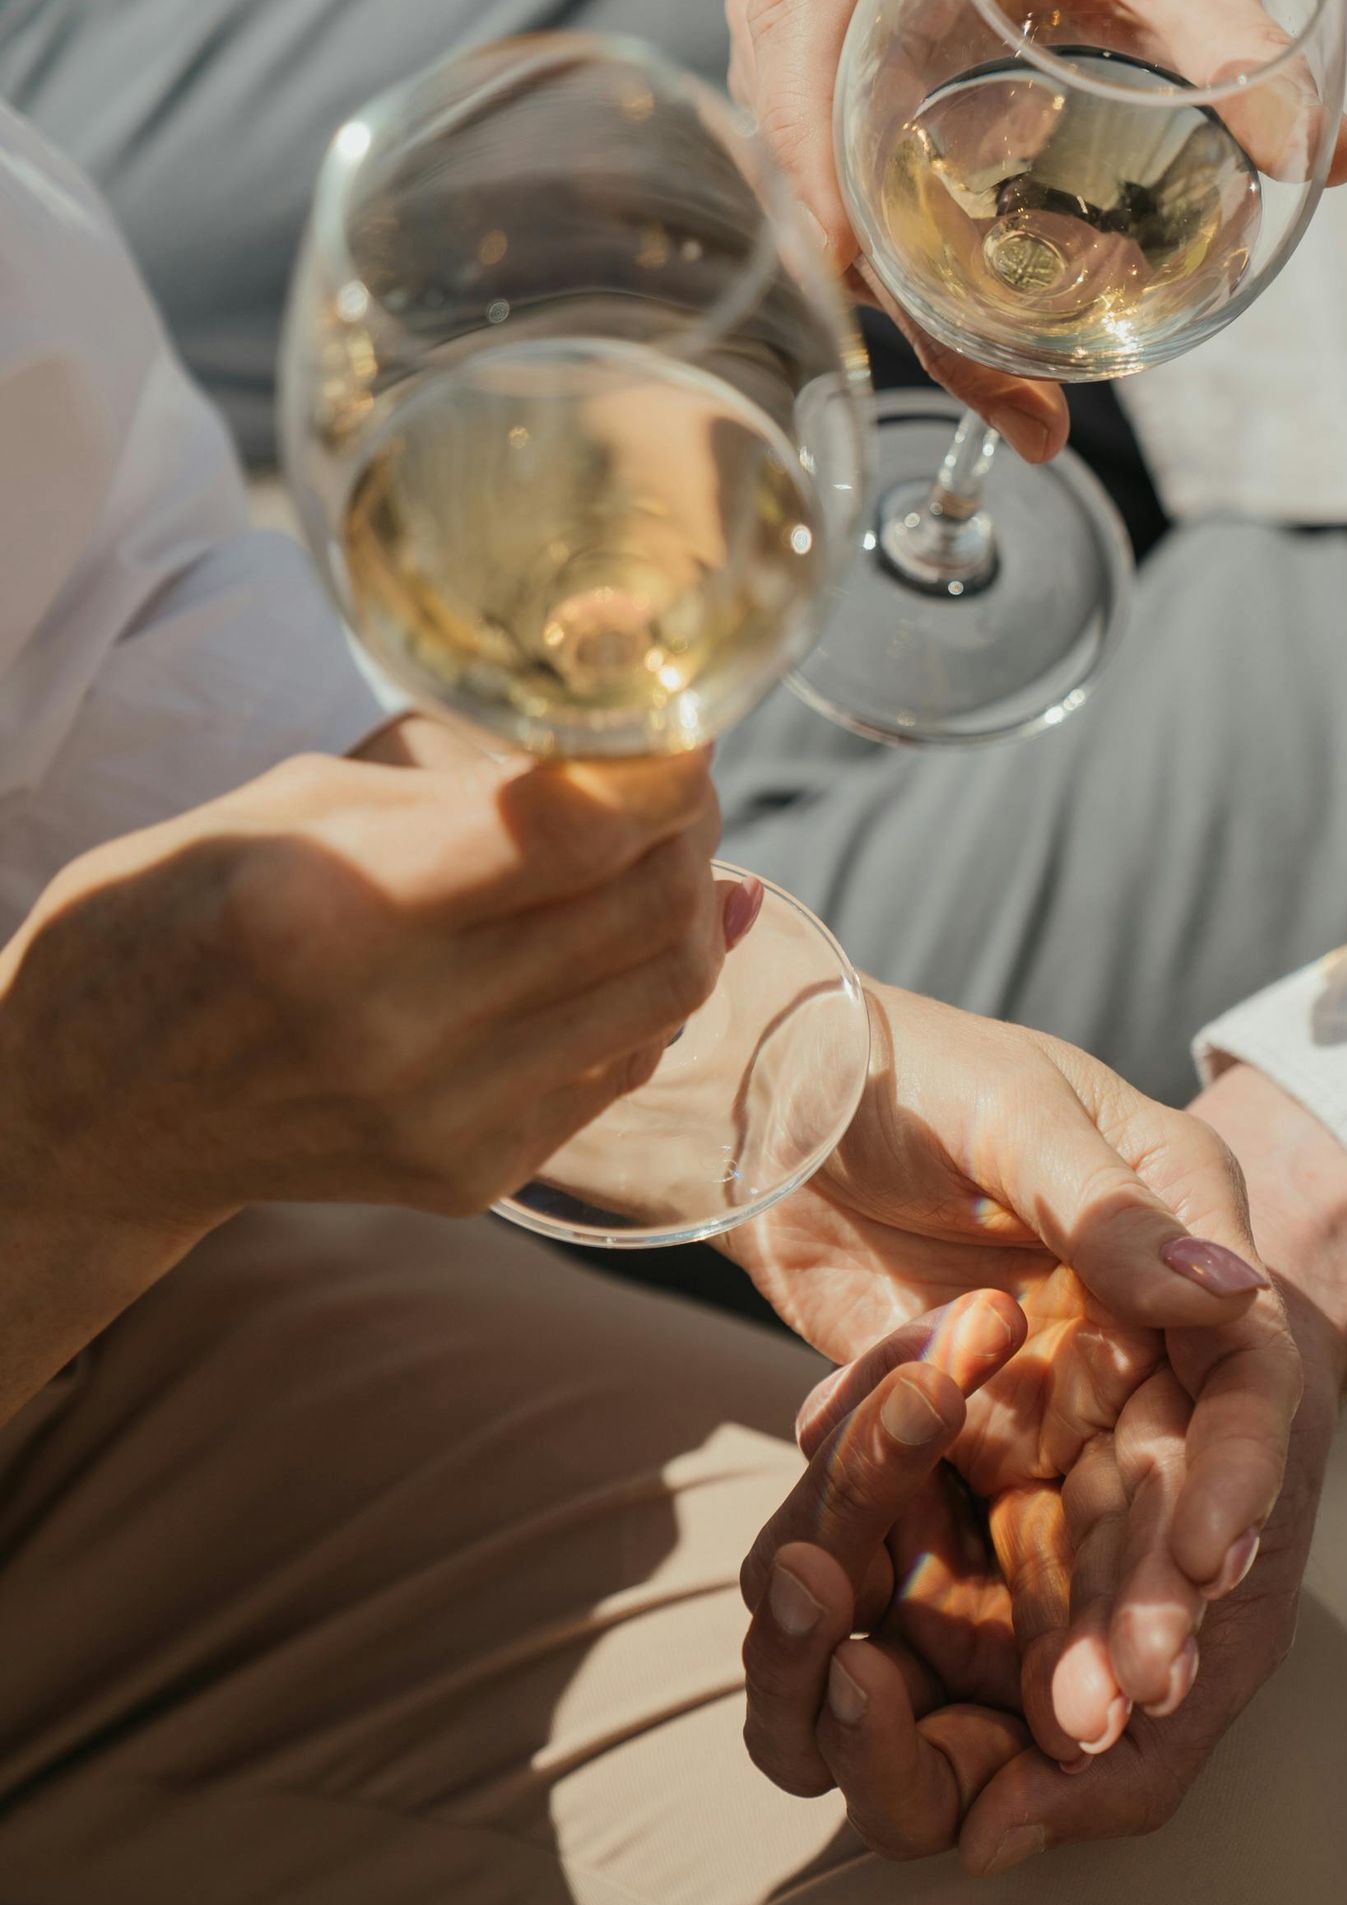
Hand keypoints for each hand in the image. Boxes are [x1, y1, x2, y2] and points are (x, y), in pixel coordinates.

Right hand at [0, 743, 736, 1250]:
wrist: (98, 1110)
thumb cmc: (179, 919)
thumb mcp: (288, 800)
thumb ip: (458, 777)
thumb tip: (624, 753)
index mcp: (337, 910)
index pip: (573, 835)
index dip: (657, 769)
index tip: (674, 727)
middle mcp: (399, 1030)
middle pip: (642, 912)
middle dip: (688, 827)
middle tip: (676, 786)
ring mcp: (443, 1119)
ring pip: (664, 995)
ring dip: (690, 907)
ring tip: (662, 856)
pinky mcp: (473, 1176)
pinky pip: (623, 1063)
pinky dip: (641, 989)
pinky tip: (613, 942)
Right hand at [725, 0, 1346, 458]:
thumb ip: (1237, 42)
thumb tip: (1326, 157)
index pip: (800, 54)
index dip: (812, 166)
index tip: (855, 262)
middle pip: (794, 137)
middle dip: (871, 267)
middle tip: (983, 373)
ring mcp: (795, 21)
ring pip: (797, 168)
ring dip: (872, 267)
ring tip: (984, 357)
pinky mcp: (811, 71)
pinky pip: (811, 168)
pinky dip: (869, 240)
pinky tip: (943, 296)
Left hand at [737, 1043, 1346, 1870]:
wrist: (789, 1089)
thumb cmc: (916, 1066)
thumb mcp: (1017, 1114)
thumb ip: (1110, 1206)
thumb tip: (1230, 1287)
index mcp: (1194, 1237)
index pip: (1246, 1372)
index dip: (1241, 1471)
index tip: (1220, 1560)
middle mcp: (1148, 1332)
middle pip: (1174, 1479)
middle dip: (1159, 1594)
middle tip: (1130, 1702)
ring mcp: (1066, 1390)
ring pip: (1093, 1534)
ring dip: (1084, 1634)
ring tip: (1065, 1739)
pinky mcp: (981, 1435)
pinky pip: (1000, 1537)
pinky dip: (1002, 1614)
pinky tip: (995, 1706)